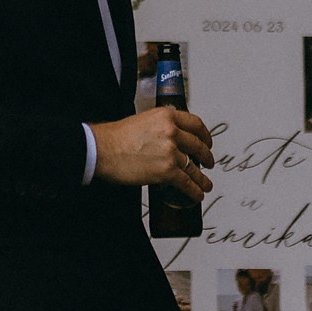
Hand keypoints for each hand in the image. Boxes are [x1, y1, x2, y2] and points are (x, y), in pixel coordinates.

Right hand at [91, 108, 215, 200]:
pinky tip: (197, 194)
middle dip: (206, 157)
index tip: (207, 142)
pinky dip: (194, 190)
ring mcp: (171, 151)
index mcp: (166, 116)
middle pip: (198, 146)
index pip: (195, 124)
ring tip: (205, 184)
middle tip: (209, 162)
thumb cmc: (116, 137)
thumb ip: (161, 126)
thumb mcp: (143, 121)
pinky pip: (186, 182)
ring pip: (194, 167)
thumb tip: (170, 137)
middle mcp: (172, 131)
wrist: (102, 150)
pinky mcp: (167, 170)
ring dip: (202, 178)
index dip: (205, 136)